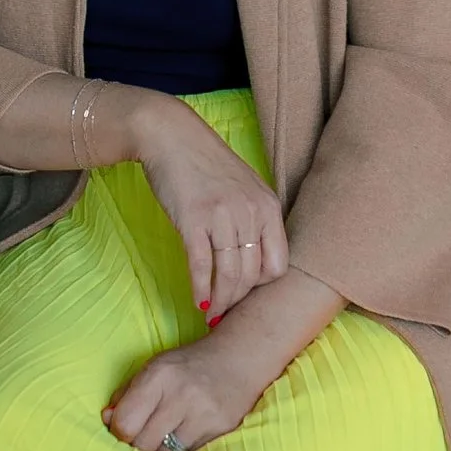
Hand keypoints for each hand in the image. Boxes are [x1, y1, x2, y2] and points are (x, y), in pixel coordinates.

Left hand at [107, 328, 269, 450]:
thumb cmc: (189, 366)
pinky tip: (184, 436)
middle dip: (138, 445)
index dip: (119, 433)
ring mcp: (204, 415)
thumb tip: (106, 420)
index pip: (125, 424)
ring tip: (164, 436)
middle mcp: (181, 395)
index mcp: (159, 376)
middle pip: (143, 444)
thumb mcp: (154, 368)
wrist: (240, 359)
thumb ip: (126, 394)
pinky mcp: (221, 430)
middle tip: (143, 436)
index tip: (123, 430)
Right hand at [123, 93, 287, 316]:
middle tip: (225, 312)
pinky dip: (201, 288)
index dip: (262, 286)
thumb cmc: (207, 166)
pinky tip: (198, 301)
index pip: (278, 265)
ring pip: (229, 273)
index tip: (245, 292)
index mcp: (268, 207)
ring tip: (212, 313)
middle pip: (252, 274)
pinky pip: (202, 264)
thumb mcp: (244, 189)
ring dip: (220, 300)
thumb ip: (254, 221)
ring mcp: (223, 216)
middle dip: (238, 299)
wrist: (172, 137)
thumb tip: (252, 265)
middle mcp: (250, 212)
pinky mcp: (194, 219)